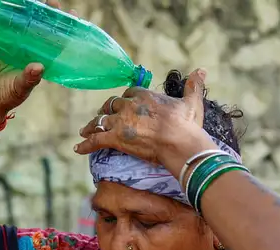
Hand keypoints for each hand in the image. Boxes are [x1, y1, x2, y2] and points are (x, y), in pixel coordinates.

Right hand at [0, 0, 74, 121]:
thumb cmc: (8, 95)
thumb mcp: (20, 89)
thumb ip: (29, 79)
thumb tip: (38, 67)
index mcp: (39, 59)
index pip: (55, 41)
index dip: (64, 28)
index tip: (72, 14)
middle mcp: (28, 49)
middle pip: (40, 28)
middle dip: (47, 14)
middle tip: (52, 2)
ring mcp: (13, 44)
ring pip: (22, 24)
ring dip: (27, 12)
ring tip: (33, 1)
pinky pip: (1, 26)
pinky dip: (4, 16)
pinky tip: (8, 5)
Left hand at [74, 68, 211, 176]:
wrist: (179, 142)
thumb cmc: (186, 124)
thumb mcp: (192, 101)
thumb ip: (194, 85)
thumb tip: (201, 70)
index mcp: (144, 95)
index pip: (129, 94)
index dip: (125, 100)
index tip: (123, 104)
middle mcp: (129, 106)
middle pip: (111, 105)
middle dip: (106, 110)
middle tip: (101, 116)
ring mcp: (120, 122)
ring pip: (100, 121)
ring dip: (92, 125)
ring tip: (84, 131)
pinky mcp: (115, 138)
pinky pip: (95, 140)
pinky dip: (85, 145)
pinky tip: (78, 149)